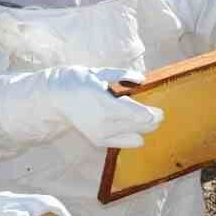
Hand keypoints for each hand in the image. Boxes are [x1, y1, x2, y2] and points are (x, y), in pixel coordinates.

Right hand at [47, 66, 162, 148]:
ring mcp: (101, 134)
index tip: (160, 111)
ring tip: (137, 116)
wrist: (55, 99)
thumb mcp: (100, 73)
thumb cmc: (79, 81)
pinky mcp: (98, 141)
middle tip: (158, 114)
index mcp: (106, 104)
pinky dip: (133, 136)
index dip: (154, 114)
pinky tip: (132, 128)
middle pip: (141, 127)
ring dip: (143, 127)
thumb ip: (123, 75)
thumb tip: (141, 79)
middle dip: (153, 121)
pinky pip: (124, 143)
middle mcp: (104, 123)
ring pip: (135, 136)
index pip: (139, 116)